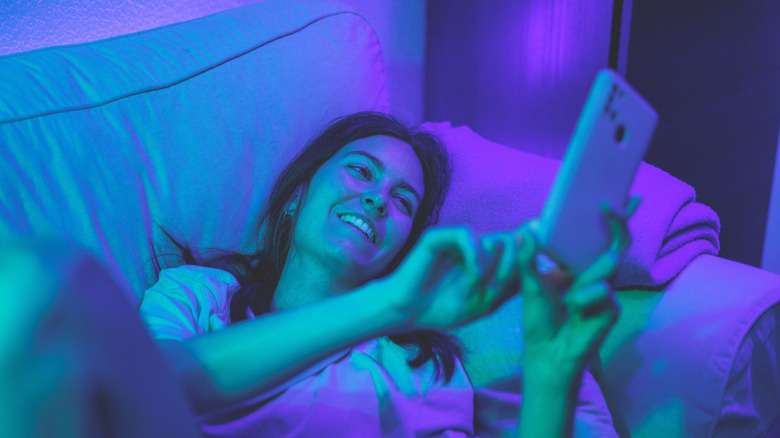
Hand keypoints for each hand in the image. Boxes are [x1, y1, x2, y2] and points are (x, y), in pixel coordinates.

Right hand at [380, 226, 522, 330]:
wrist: (409, 313)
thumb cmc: (444, 308)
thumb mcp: (487, 302)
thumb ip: (511, 284)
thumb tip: (534, 262)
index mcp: (486, 259)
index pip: (517, 247)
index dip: (529, 254)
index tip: (533, 270)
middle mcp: (474, 245)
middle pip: (511, 239)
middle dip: (513, 263)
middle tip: (502, 284)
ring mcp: (457, 240)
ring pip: (492, 238)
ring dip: (493, 264)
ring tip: (484, 285)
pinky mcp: (439, 236)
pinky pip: (466, 234)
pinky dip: (474, 254)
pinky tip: (471, 274)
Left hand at [518, 197, 638, 379]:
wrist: (545, 351)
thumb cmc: (539, 318)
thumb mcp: (529, 283)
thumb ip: (528, 257)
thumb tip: (528, 227)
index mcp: (579, 267)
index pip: (597, 239)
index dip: (612, 219)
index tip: (610, 199)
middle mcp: (597, 276)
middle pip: (616, 244)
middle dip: (618, 223)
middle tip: (610, 207)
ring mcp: (607, 292)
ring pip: (607, 264)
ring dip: (583, 279)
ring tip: (567, 300)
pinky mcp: (612, 308)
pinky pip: (602, 290)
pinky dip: (582, 298)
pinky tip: (573, 311)